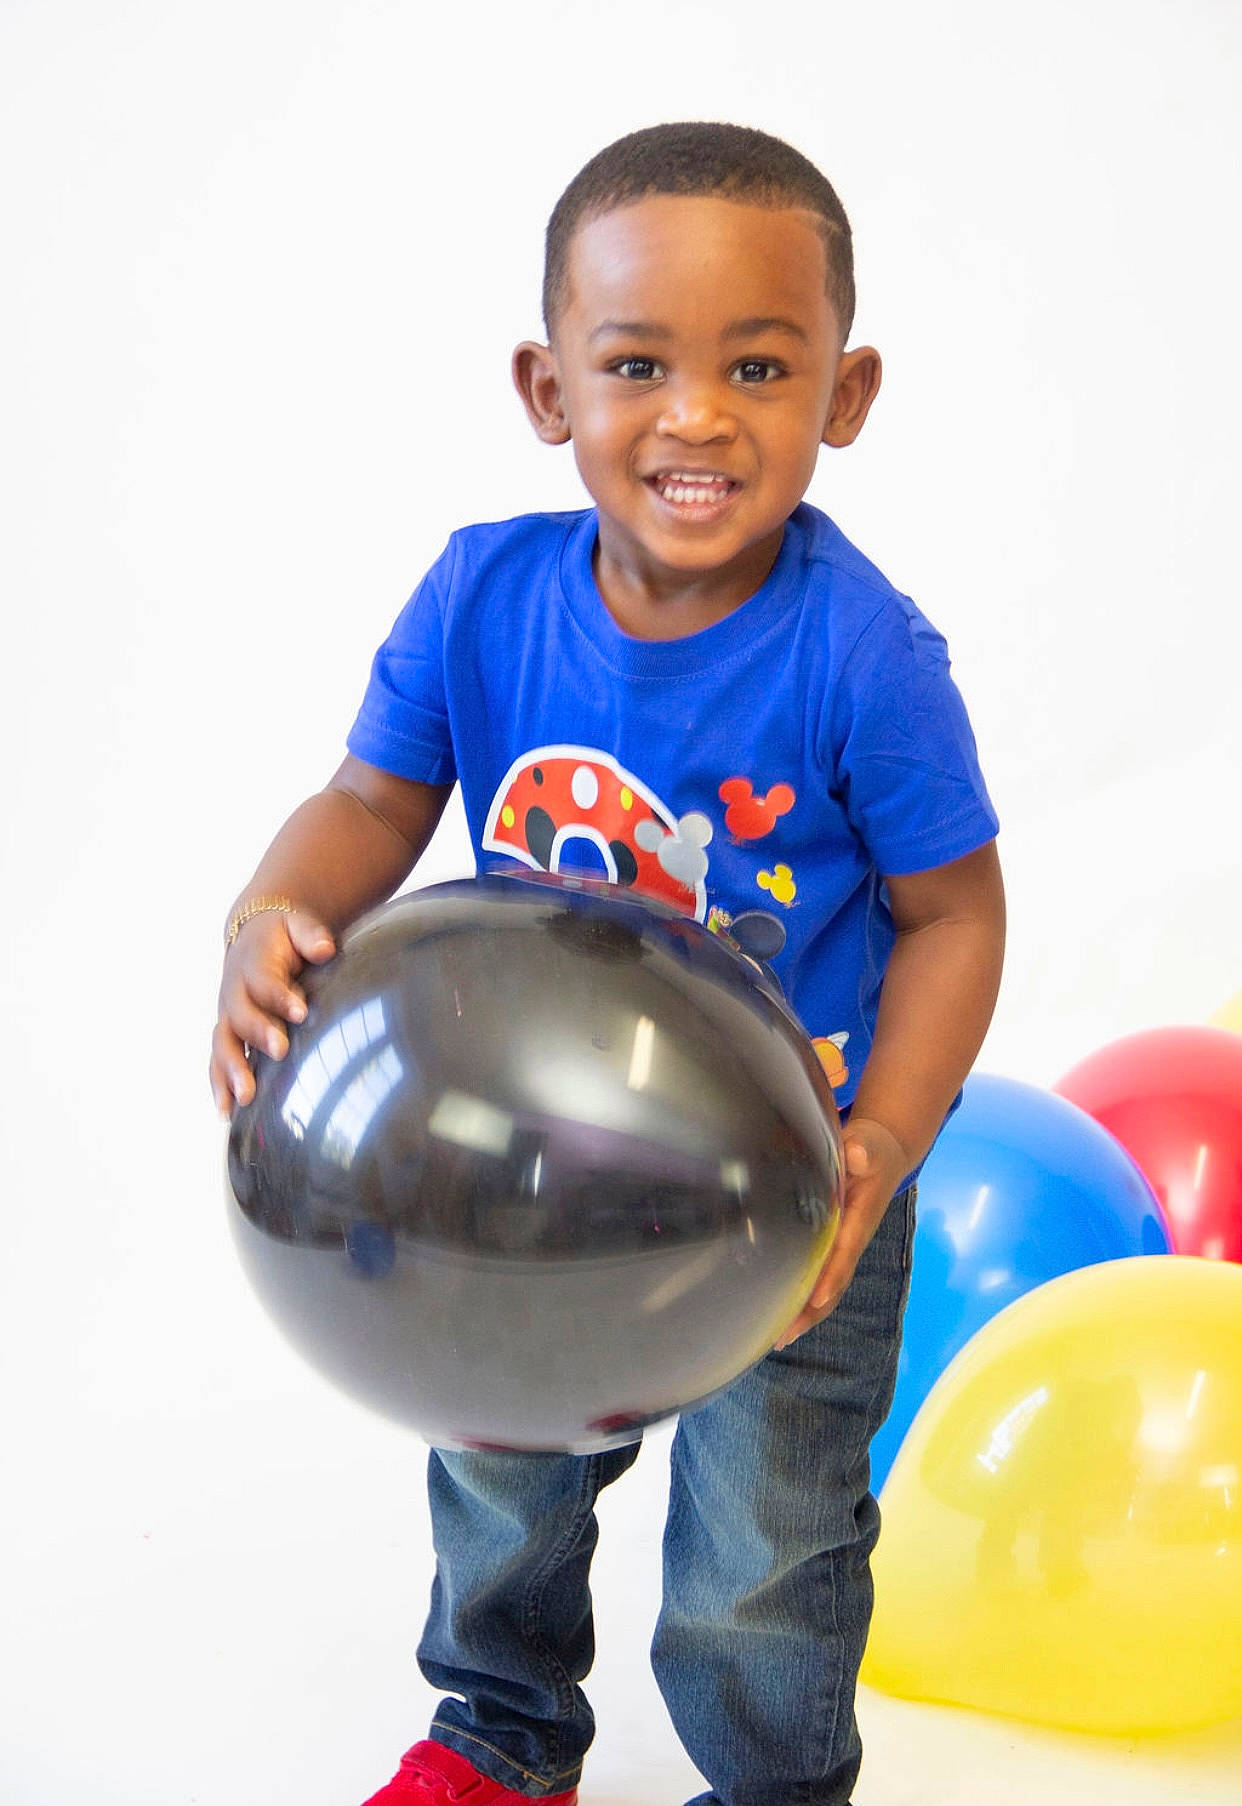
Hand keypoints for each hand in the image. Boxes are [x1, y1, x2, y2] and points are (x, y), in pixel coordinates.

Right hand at [209, 908, 334, 1115]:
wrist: (252, 936)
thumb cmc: (282, 936)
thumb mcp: (297, 924)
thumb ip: (310, 935)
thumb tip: (326, 949)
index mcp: (252, 963)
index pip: (265, 981)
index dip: (281, 996)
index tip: (301, 1011)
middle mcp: (234, 992)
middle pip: (241, 1016)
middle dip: (259, 1034)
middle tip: (281, 1051)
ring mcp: (227, 1016)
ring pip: (223, 1044)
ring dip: (231, 1071)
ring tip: (244, 1099)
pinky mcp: (227, 1035)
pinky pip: (217, 1062)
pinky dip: (219, 1086)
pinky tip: (226, 1113)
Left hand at [774, 1116, 910, 1348]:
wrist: (882, 1154)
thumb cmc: (873, 1150)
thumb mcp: (871, 1145)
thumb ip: (863, 1150)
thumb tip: (857, 1155)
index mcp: (859, 1219)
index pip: (845, 1251)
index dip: (831, 1276)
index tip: (814, 1299)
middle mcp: (850, 1240)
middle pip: (833, 1283)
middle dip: (810, 1312)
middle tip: (782, 1336)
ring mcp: (841, 1247)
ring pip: (824, 1287)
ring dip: (804, 1313)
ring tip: (775, 1338)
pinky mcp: (831, 1245)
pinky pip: (817, 1277)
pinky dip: (801, 1298)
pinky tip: (779, 1314)